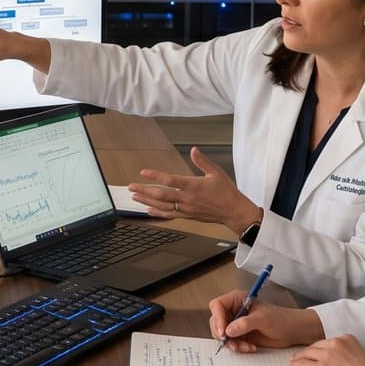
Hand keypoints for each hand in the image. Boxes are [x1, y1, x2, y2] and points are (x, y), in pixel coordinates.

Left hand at [128, 147, 261, 228]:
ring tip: (134, 196)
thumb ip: (202, 161)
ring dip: (146, 200)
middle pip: (161, 194)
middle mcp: (187, 198)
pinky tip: (148, 210)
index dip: (155, 176)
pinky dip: (157, 212)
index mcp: (193, 185)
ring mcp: (186, 208)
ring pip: (162, 205)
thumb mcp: (216, 172)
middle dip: (144, 190)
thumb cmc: (226, 192)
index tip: (143, 172)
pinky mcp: (187, 216)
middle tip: (131, 186)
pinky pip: (169, 215)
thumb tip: (193, 149)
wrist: (233, 211)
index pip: (170, 180)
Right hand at [206, 292, 321, 352]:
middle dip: (223, 334)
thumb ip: (245, 324)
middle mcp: (234, 310)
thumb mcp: (263, 319)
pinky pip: (230, 342)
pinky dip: (237, 347)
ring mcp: (236, 323)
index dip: (218, 318)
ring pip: (221, 334)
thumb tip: (229, 330)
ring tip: (244, 347)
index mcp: (237, 299)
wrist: (292, 331)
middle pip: (216, 321)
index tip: (223, 331)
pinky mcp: (239, 335)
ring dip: (231, 343)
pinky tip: (249, 347)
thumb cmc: (281, 319)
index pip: (217, 306)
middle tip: (232, 342)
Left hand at [289, 335, 364, 365]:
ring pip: (307, 354)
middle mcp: (337, 342)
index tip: (313, 352)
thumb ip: (347, 354)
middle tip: (299, 357)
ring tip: (293, 362)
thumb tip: (337, 362)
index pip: (326, 342)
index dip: (318, 349)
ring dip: (299, 358)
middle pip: (315, 346)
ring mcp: (328, 354)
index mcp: (347, 338)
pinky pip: (304, 365)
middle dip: (307, 352)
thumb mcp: (360, 356)